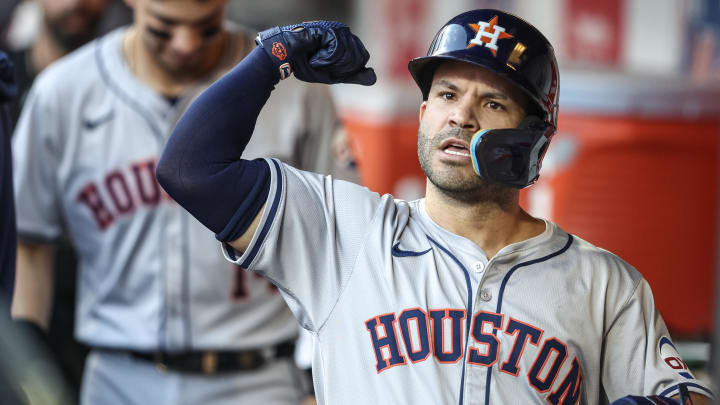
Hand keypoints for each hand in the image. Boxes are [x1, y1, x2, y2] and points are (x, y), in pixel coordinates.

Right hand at [256, 21, 375, 84]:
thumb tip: (374, 77)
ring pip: (349, 55)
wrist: (286, 58)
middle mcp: (344, 33)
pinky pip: (338, 50)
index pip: (362, 59)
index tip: (331, 68)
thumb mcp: (335, 75)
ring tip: (317, 59)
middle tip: (324, 64)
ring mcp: (338, 30)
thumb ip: (354, 76)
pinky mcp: (330, 29)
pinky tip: (316, 56)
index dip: (347, 69)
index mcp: (347, 42)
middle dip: (341, 67)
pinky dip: (326, 59)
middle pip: (358, 57)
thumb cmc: (307, 64)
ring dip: (332, 64)